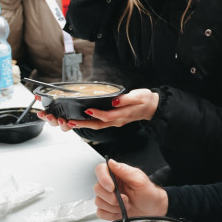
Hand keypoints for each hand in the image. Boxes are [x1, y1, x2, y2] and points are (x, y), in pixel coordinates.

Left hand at [37, 88, 159, 130]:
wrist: (152, 107)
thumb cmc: (145, 101)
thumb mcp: (139, 96)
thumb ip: (126, 99)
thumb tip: (114, 101)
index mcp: (122, 115)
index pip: (106, 116)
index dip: (96, 114)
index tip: (86, 110)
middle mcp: (116, 121)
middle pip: (96, 125)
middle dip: (81, 124)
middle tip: (68, 122)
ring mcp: (114, 122)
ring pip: (96, 125)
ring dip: (82, 125)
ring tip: (68, 122)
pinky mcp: (113, 120)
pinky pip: (98, 123)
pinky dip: (88, 122)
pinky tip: (80, 120)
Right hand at [94, 159, 167, 218]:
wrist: (153, 210)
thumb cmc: (149, 193)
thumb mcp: (140, 180)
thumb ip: (125, 171)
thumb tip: (111, 163)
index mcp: (118, 174)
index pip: (101, 169)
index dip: (103, 178)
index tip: (112, 188)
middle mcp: (111, 184)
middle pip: (98, 188)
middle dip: (111, 197)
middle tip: (125, 199)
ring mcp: (108, 197)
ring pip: (98, 201)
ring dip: (113, 207)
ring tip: (126, 205)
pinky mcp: (108, 209)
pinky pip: (100, 212)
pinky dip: (111, 214)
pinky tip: (120, 212)